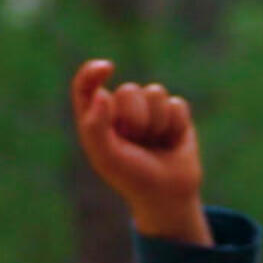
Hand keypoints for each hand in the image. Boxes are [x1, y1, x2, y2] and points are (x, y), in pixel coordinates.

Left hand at [72, 59, 211, 245]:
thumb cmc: (131, 176)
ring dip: (156, 123)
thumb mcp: (107, 157)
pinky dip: (174, 125)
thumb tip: (101, 93)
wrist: (167, 193)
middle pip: (129, 91)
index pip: (86, 86)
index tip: (106, 68)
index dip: (93, 72)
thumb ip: (96, 126)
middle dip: (135, 119)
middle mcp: (119, 109)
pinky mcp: (172, 112)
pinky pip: (176, 104)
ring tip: (153, 143)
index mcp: (96, 118)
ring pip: (155, 93)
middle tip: (136, 144)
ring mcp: (147, 109)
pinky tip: (170, 141)